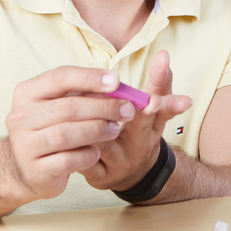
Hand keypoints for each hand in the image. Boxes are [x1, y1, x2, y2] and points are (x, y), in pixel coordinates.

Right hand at [4, 66, 135, 201]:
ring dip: (97, 131)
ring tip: (115, 130)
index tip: (117, 81)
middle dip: (103, 107)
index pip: (60, 77)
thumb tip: (116, 87)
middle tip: (127, 110)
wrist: (26, 170)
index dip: (91, 78)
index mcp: (27, 93)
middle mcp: (20, 118)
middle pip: (67, 108)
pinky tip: (96, 153)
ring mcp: (24, 146)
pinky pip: (67, 161)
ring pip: (66, 135)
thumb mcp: (62, 106)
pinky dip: (87, 155)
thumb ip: (84, 95)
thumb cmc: (51, 130)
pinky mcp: (35, 171)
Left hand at [80, 50, 191, 189]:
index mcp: (153, 126)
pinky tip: (65, 136)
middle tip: (133, 98)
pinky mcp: (100, 176)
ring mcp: (120, 161)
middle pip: (138, 125)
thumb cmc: (139, 131)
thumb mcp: (154, 110)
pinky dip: (76, 149)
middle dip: (135, 111)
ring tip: (82, 106)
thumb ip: (159, 82)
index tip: (164, 97)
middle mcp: (140, 144)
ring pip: (105, 142)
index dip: (166, 102)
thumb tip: (164, 54)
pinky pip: (85, 161)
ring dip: (93, 125)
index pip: (162, 110)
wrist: (133, 175)